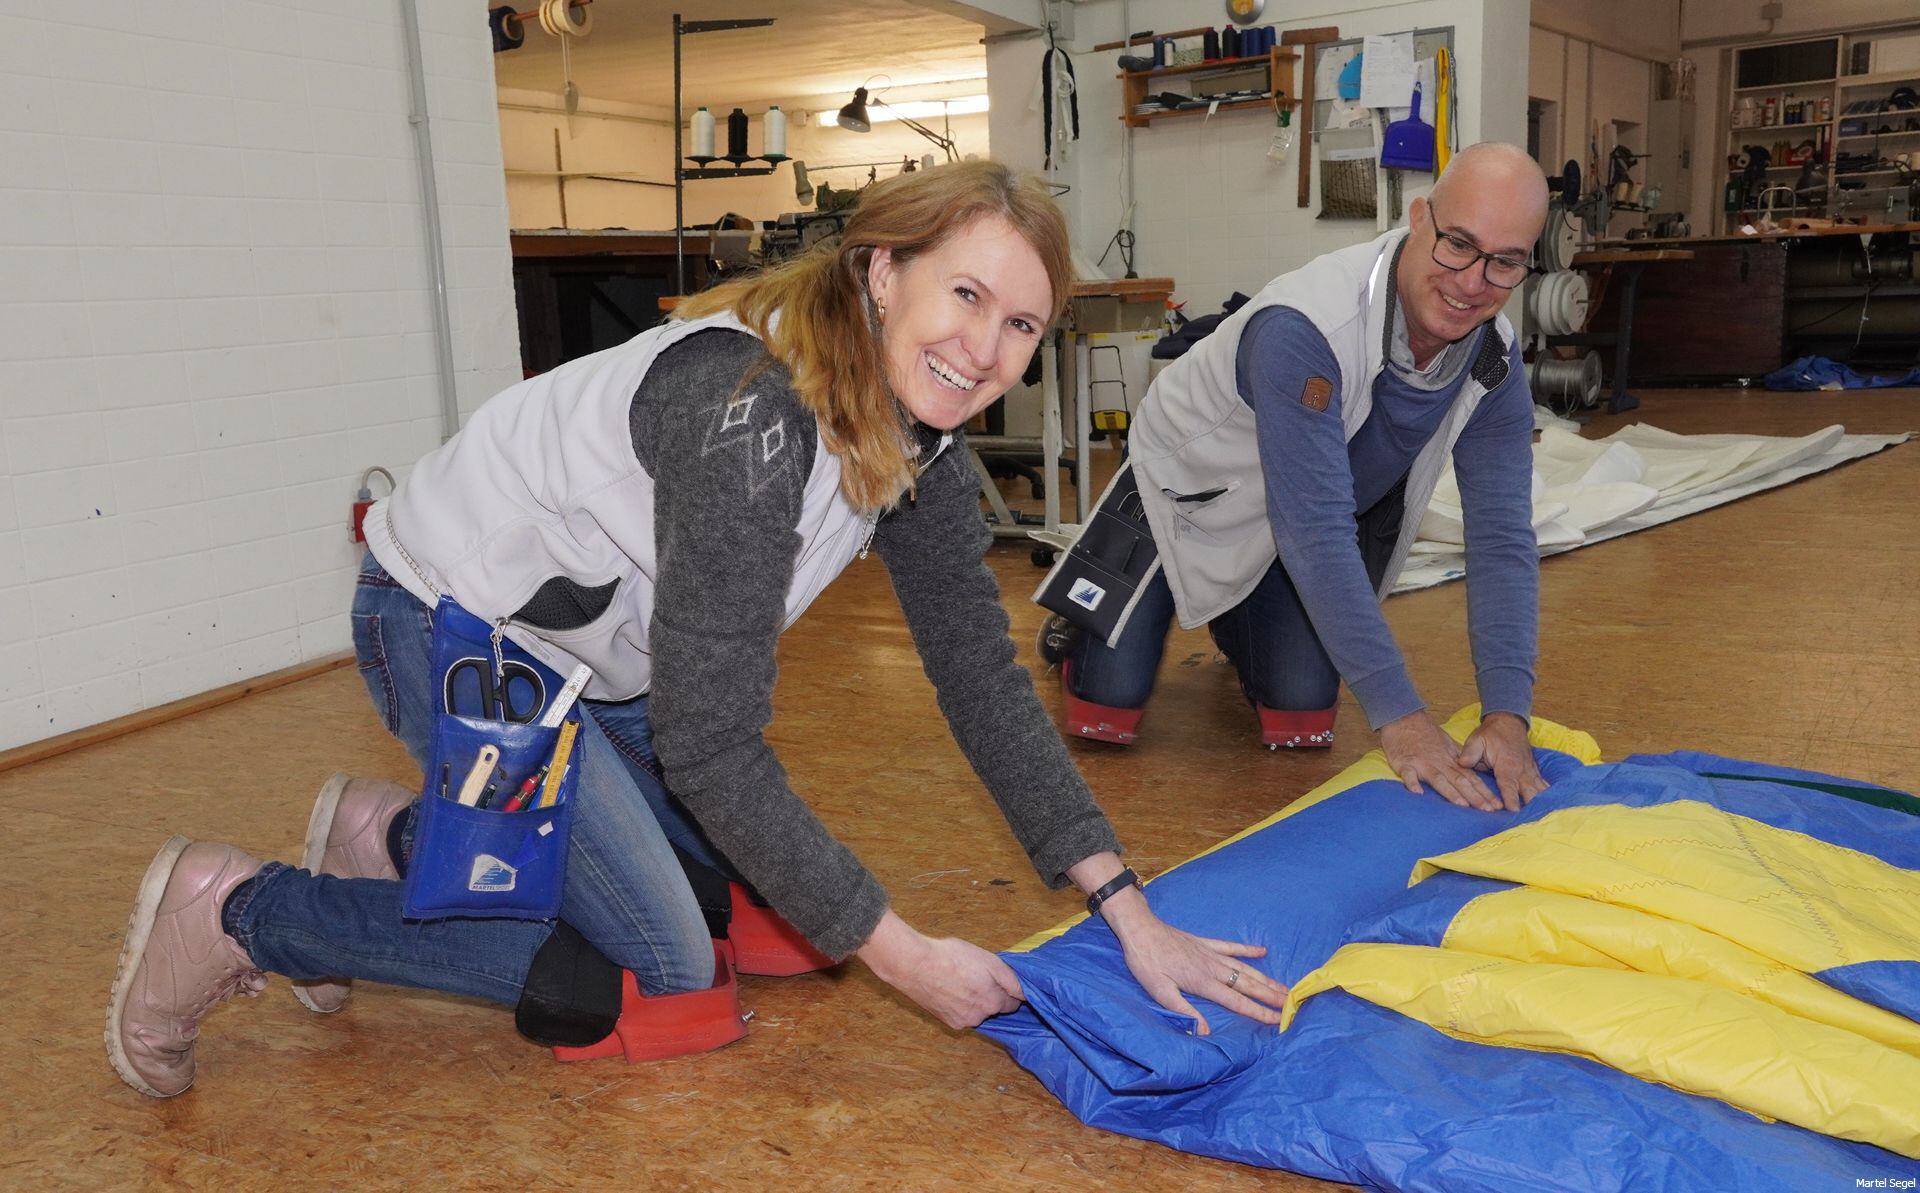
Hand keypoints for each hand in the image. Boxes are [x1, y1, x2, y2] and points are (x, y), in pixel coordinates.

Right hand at [857, 911, 1023, 1028]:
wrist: (915, 965)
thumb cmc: (951, 956)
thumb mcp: (988, 960)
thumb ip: (1010, 978)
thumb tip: (1025, 993)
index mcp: (994, 1000)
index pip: (1015, 1001)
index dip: (1010, 989)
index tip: (1003, 981)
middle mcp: (982, 1016)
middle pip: (997, 1007)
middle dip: (993, 995)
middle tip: (978, 977)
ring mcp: (965, 1021)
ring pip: (980, 1012)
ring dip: (977, 1002)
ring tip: (962, 983)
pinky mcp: (951, 1023)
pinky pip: (965, 1016)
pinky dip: (962, 1007)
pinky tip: (951, 992)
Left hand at [1085, 881, 1288, 1036]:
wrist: (1140, 929)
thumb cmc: (1147, 963)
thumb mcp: (1160, 991)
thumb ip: (1184, 1012)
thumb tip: (1205, 1032)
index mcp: (1203, 982)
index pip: (1237, 1001)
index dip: (1258, 1012)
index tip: (1278, 1020)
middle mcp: (1212, 968)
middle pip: (1248, 984)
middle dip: (1271, 995)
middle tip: (1292, 1004)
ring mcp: (1210, 953)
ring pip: (1244, 968)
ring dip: (1265, 978)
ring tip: (1284, 987)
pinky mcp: (1204, 943)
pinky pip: (1230, 946)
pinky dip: (1247, 949)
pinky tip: (1262, 951)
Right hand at [1379, 709, 1502, 811]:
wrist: (1403, 718)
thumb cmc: (1424, 732)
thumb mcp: (1446, 743)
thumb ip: (1458, 758)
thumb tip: (1472, 771)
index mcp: (1450, 760)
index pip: (1471, 778)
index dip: (1484, 792)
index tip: (1497, 806)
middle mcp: (1439, 763)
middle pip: (1460, 782)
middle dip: (1475, 797)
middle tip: (1488, 811)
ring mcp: (1422, 764)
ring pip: (1439, 780)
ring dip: (1451, 792)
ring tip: (1463, 805)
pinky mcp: (1404, 763)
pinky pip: (1408, 775)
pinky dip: (1413, 783)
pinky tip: (1418, 793)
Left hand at [1457, 712, 1547, 810]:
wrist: (1508, 722)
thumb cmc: (1491, 734)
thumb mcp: (1476, 740)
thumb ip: (1470, 753)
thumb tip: (1462, 763)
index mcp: (1507, 765)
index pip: (1509, 785)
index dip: (1511, 799)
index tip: (1513, 812)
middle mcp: (1522, 770)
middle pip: (1529, 792)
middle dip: (1531, 807)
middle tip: (1532, 822)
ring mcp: (1530, 771)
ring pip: (1539, 790)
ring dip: (1543, 804)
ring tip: (1547, 818)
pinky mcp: (1534, 772)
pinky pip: (1543, 785)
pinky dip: (1548, 796)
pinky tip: (1554, 808)